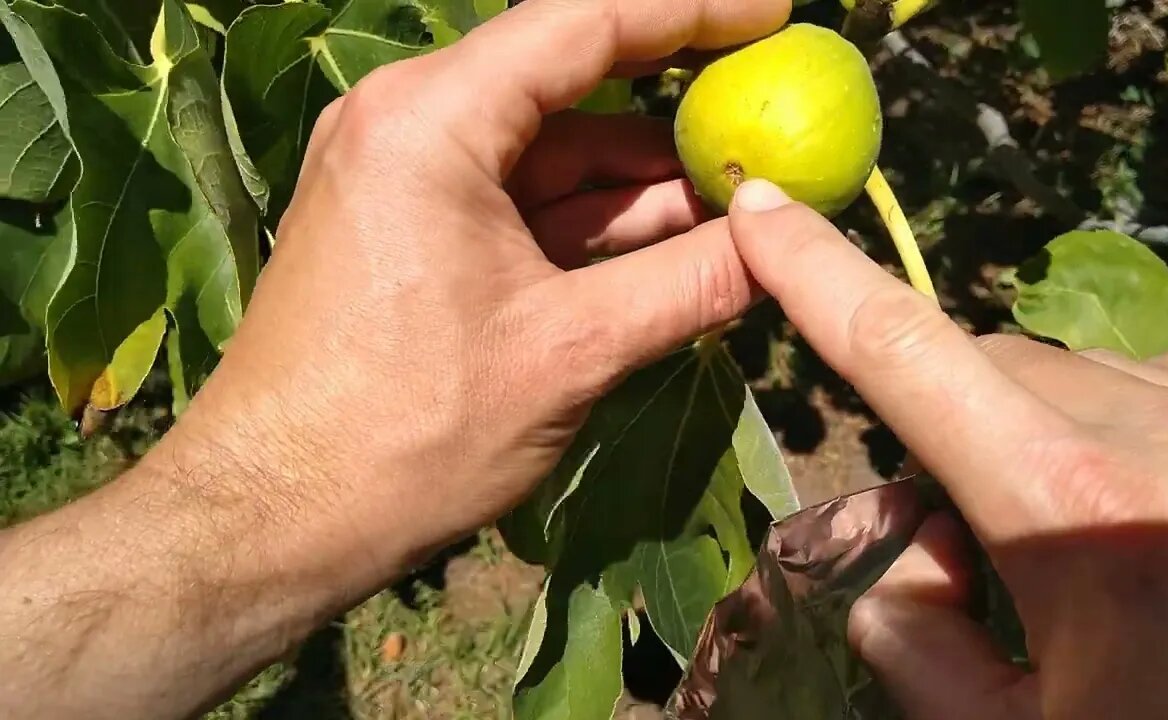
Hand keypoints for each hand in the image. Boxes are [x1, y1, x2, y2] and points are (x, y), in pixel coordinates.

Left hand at [186, 0, 787, 574]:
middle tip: (774, 125)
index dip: (691, 11)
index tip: (775, 15)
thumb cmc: (404, 433)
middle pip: (571, 84)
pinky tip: (673, 251)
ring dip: (644, 185)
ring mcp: (405, 178)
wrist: (271, 518)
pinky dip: (595, 225)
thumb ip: (688, 284)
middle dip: (677, 115)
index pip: (584, 23)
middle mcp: (408, 123)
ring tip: (746, 208)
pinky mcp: (411, 233)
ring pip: (552, 156)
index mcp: (431, 119)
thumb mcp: (568, 352)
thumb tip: (785, 245)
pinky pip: (522, 205)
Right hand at [727, 179, 1167, 719]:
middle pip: (989, 364)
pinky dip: (1143, 402)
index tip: (762, 209)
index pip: (905, 354)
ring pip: (1081, 366)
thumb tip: (910, 544)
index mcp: (1072, 515)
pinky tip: (1160, 470)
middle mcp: (1165, 437)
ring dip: (1044, 422)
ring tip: (1085, 527)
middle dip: (948, 422)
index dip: (817, 273)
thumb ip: (914, 635)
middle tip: (966, 529)